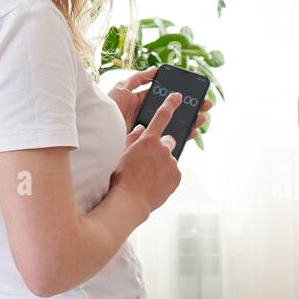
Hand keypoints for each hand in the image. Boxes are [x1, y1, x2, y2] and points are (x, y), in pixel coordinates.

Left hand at [108, 65, 212, 139]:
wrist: (102, 134)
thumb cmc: (109, 110)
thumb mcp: (121, 88)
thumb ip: (139, 78)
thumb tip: (156, 70)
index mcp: (142, 102)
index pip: (166, 97)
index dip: (181, 94)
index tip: (195, 91)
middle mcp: (148, 116)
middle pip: (175, 111)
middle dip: (192, 107)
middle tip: (206, 104)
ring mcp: (151, 129)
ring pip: (176, 124)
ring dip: (191, 120)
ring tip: (202, 117)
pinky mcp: (151, 142)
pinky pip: (171, 140)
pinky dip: (184, 136)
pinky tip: (193, 131)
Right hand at [110, 92, 182, 217]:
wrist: (130, 201)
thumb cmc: (121, 177)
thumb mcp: (122, 153)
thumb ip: (133, 137)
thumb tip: (142, 128)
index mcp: (148, 140)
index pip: (161, 117)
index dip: (170, 104)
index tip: (178, 96)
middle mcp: (163, 149)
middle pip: (168, 141)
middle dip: (161, 147)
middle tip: (149, 160)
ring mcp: (172, 163)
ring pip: (170, 158)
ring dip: (163, 163)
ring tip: (149, 176)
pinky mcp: (177, 176)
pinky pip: (173, 171)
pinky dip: (167, 174)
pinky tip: (155, 183)